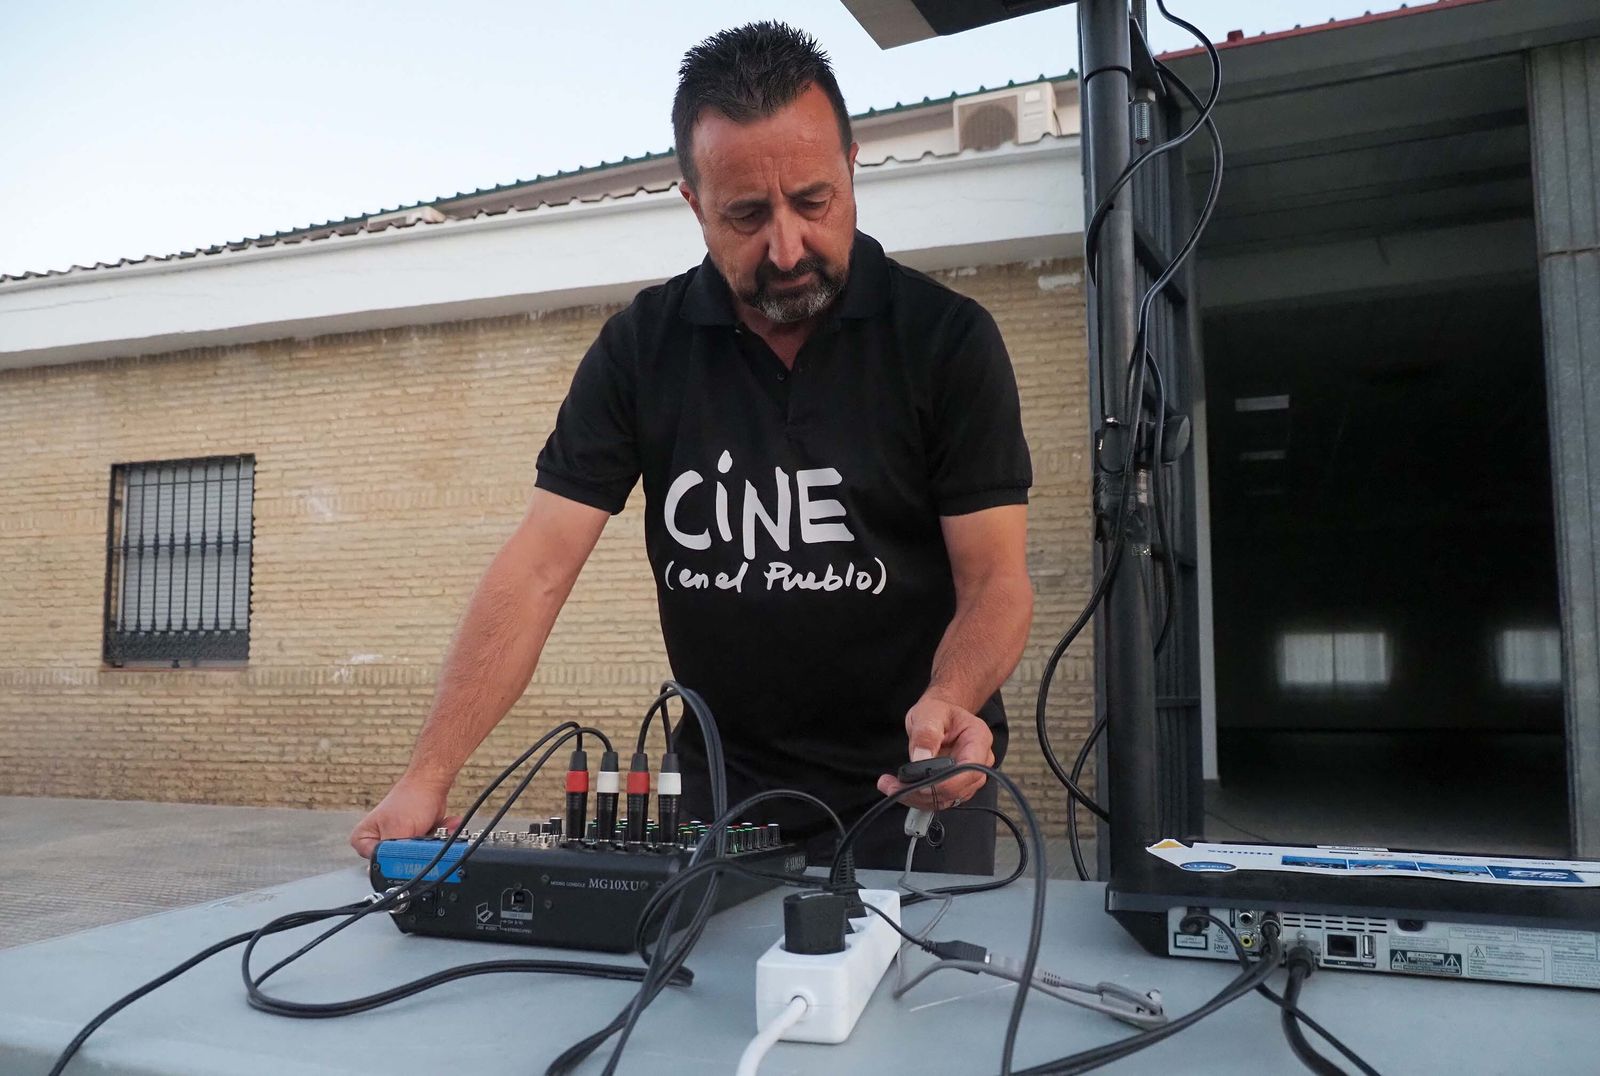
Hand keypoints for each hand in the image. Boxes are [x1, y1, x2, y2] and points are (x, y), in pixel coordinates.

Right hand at [349, 773, 460, 858]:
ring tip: (435, 829)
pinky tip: (441, 826)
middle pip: (398, 862)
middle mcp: (377, 841)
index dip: (396, 860)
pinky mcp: (414, 840)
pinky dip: (437, 839)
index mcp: (363, 839)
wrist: (431, 784)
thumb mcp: (398, 831)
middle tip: (424, 837)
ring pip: (416, 857)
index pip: (377, 863)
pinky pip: (427, 849)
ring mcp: (396, 840)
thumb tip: (394, 873)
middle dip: (418, 850)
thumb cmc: (410, 799)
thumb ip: (394, 855)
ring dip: (431, 844)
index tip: (409, 850)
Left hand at [875, 693, 993, 811]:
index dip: (947, 783)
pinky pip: (939, 799)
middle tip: (894, 785)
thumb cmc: (937, 712)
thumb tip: (921, 759)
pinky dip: (918, 798)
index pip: (970, 770)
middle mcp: (979, 761)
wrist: (937, 717)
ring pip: (947, 799)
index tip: (920, 784)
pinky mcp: (955, 786)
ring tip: (891, 786)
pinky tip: (899, 788)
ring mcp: (968, 777)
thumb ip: (926, 735)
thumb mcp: (928, 714)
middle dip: (925, 792)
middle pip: (959, 789)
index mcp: (979, 739)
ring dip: (917, 798)